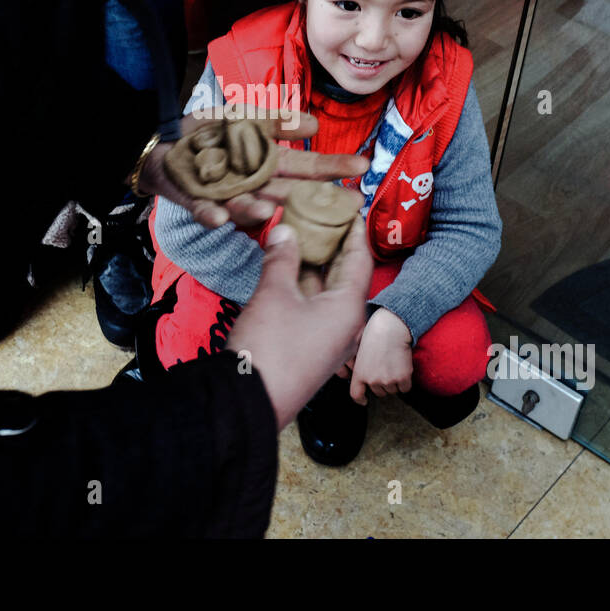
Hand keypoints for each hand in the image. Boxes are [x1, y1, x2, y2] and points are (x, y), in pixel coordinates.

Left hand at [136, 109, 367, 229]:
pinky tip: (218, 218)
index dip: (332, 168)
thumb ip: (275, 120)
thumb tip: (314, 124)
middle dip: (313, 200)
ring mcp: (227, 196)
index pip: (305, 167)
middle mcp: (254, 184)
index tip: (362, 168)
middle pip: (286, 193)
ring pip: (246, 207)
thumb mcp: (244, 116)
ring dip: (254, 210)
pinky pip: (204, 212)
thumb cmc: (207, 132)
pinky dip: (210, 215)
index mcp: (267, 163)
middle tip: (348, 203)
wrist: (163, 142)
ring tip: (263, 210)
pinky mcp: (196, 202)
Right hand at [225, 220, 373, 429]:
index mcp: (348, 309)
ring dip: (314, 264)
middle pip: (344, 275)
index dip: (354, 231)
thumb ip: (281, 258)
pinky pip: (314, 307)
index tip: (349, 207)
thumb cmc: (269, 349)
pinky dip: (304, 285)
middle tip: (320, 215)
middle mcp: (346, 324)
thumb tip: (284, 231)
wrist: (249, 403)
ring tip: (301, 234)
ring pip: (326, 291)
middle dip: (332, 244)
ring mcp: (328, 338)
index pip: (359, 259)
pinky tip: (287, 268)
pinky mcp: (310, 347)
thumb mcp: (273, 294)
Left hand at [348, 308, 412, 404]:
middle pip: (379, 392)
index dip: (360, 400)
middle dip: (383, 384)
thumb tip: (368, 383)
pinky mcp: (402, 378)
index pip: (356, 394)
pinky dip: (406, 381)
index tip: (364, 401)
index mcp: (359, 374)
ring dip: (394, 382)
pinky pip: (405, 388)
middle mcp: (372, 380)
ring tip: (393, 363)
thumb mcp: (361, 353)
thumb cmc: (375, 335)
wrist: (391, 327)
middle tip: (386, 367)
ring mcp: (388, 381)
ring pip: (393, 390)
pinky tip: (403, 367)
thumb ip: (362, 369)